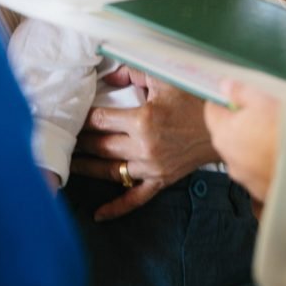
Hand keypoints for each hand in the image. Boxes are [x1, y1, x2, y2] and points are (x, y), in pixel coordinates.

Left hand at [72, 74, 216, 221]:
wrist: (226, 125)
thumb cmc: (196, 98)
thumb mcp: (166, 77)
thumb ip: (134, 71)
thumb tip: (109, 75)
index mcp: (143, 120)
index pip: (99, 120)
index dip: (83, 117)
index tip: (71, 115)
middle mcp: (144, 147)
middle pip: (100, 145)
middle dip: (79, 142)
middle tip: (60, 140)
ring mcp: (152, 167)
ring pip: (109, 171)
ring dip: (86, 168)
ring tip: (67, 166)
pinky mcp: (161, 180)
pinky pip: (135, 198)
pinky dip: (116, 208)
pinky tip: (98, 214)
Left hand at [204, 81, 280, 203]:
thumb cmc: (285, 133)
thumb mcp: (262, 100)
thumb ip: (239, 92)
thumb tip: (226, 86)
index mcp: (223, 132)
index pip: (211, 111)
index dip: (223, 100)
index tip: (233, 95)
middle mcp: (229, 157)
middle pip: (227, 133)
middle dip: (241, 122)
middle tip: (262, 113)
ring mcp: (243, 175)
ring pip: (243, 153)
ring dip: (253, 144)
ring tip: (275, 134)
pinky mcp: (259, 188)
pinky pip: (257, 170)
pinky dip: (265, 162)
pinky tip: (280, 152)